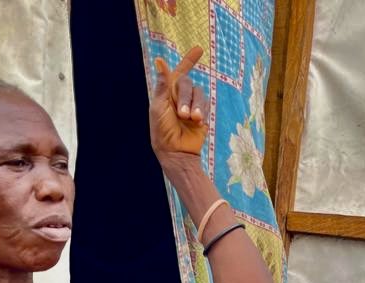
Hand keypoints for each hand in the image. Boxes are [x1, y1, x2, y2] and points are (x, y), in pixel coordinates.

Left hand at [150, 46, 207, 160]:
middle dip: (186, 97)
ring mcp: (191, 105)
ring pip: (199, 93)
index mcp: (166, 92)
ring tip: (192, 119)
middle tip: (182, 114)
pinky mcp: (202, 115)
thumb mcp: (159, 106)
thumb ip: (163, 84)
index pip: (178, 72)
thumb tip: (160, 60)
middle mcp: (179, 96)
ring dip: (195, 106)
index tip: (199, 49)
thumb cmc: (162, 131)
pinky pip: (206, 105)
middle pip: (188, 83)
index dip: (188, 60)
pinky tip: (197, 122)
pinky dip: (202, 111)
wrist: (176, 152)